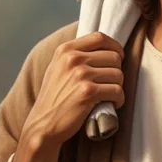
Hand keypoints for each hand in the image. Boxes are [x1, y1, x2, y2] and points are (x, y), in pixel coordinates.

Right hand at [22, 31, 124, 150]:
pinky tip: (110, 104)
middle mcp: (72, 59)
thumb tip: (106, 47)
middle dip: (116, 72)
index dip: (115, 47)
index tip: (118, 58)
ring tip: (108, 96)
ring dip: (118, 87)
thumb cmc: (54, 97)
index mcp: (65, 50)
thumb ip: (76, 55)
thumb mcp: (58, 68)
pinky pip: (117, 91)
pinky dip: (118, 100)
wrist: (43, 123)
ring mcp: (80, 74)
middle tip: (109, 84)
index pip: (99, 37)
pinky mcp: (88, 92)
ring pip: (118, 74)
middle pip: (114, 57)